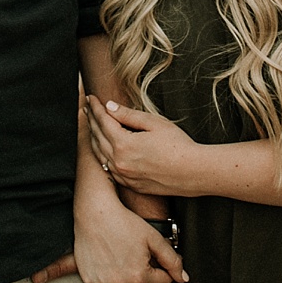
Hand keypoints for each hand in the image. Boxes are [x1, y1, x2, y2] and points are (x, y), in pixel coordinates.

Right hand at [66, 192, 186, 282]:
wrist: (95, 213)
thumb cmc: (123, 222)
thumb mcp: (154, 238)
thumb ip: (172, 260)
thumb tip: (183, 278)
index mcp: (138, 275)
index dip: (165, 271)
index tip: (158, 260)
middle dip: (152, 279)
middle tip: (147, 262)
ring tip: (134, 268)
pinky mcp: (90, 282)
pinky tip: (120, 281)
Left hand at [87, 95, 202, 196]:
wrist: (194, 172)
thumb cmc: (178, 145)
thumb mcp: (154, 123)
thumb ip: (128, 115)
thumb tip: (110, 107)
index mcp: (123, 144)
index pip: (102, 121)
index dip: (95, 108)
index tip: (91, 98)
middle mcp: (119, 162)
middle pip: (97, 137)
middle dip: (91, 120)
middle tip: (87, 108)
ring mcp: (123, 176)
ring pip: (99, 154)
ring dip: (93, 138)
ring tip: (91, 125)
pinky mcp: (130, 184)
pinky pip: (108, 168)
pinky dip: (102, 155)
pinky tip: (103, 148)